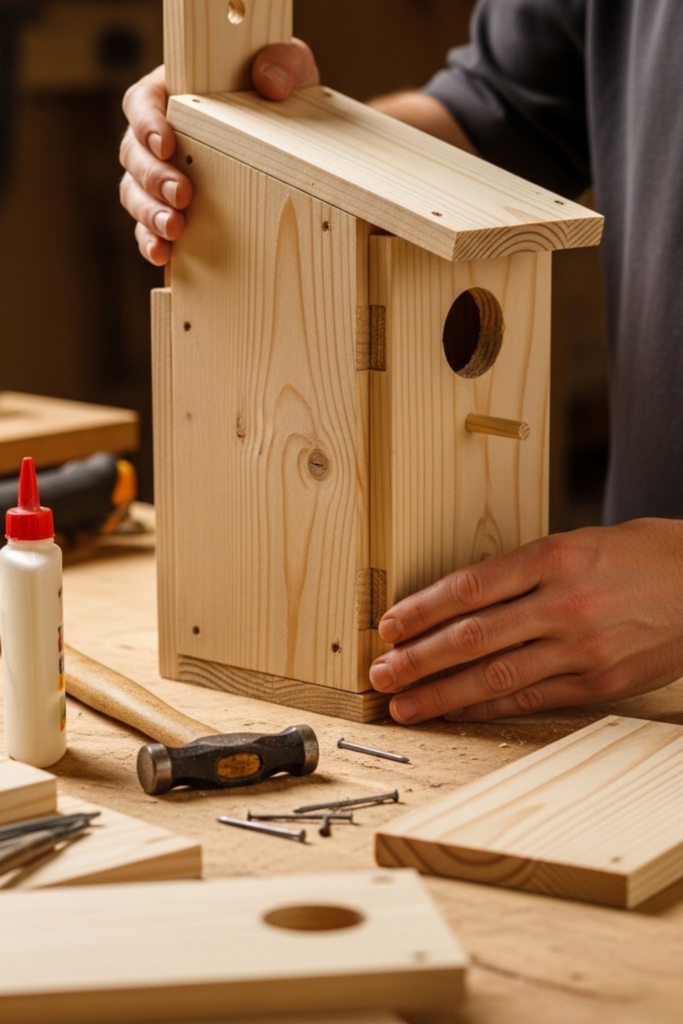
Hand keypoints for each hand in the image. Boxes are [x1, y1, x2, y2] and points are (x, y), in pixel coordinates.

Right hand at [119, 41, 319, 264]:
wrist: (298, 138)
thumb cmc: (285, 95)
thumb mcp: (292, 69)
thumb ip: (284, 62)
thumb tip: (269, 82)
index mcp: (174, 93)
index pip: (142, 102)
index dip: (146, 123)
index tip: (167, 144)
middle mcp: (159, 136)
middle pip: (133, 154)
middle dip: (153, 177)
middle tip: (182, 195)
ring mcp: (162, 176)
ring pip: (135, 193)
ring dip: (151, 213)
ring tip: (175, 228)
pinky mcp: (172, 210)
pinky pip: (148, 228)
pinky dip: (151, 241)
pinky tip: (163, 254)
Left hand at [369, 519, 682, 723]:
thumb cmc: (641, 557)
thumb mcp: (580, 542)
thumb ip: (525, 569)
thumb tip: (461, 598)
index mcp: (554, 557)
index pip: (470, 587)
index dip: (422, 610)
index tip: (388, 626)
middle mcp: (563, 603)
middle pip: (473, 636)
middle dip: (418, 659)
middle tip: (381, 673)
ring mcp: (582, 648)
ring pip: (496, 675)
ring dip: (442, 693)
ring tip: (405, 704)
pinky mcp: (599, 682)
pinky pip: (531, 698)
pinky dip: (488, 706)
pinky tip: (457, 710)